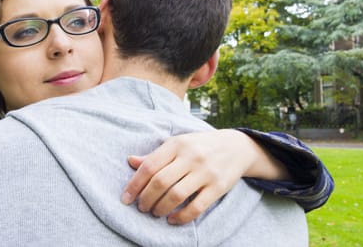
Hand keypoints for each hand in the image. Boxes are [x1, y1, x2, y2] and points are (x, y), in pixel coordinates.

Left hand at [121, 129, 286, 224]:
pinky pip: (196, 207)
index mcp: (176, 144)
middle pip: (160, 182)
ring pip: (176, 195)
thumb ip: (156, 155)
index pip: (149, 166)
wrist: (236, 146)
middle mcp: (190, 157)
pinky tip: (172, 219)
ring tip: (155, 212)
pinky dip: (181, 217)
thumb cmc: (200, 146)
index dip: (134, 184)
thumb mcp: (178, 144)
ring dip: (160, 208)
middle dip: (146, 199)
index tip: (126, 199)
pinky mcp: (218, 187)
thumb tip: (131, 161)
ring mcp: (205, 172)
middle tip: (141, 207)